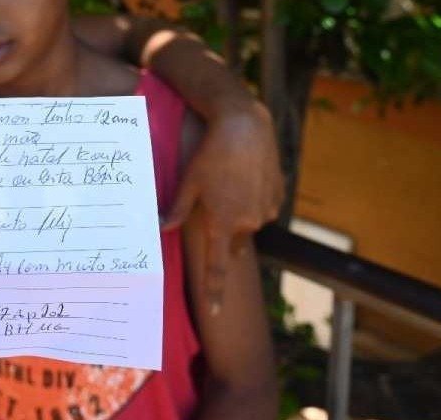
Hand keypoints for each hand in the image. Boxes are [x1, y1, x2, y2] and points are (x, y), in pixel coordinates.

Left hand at [163, 99, 282, 306]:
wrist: (245, 127)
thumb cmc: (210, 154)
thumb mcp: (188, 183)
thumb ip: (177, 211)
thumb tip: (162, 230)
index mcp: (222, 223)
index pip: (217, 268)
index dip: (215, 292)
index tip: (215, 313)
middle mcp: (247, 222)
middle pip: (233, 242)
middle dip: (224, 233)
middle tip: (215, 206)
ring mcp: (266, 210)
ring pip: (249, 222)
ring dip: (239, 213)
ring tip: (231, 182)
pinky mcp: (278, 196)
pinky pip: (264, 207)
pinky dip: (254, 199)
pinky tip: (246, 177)